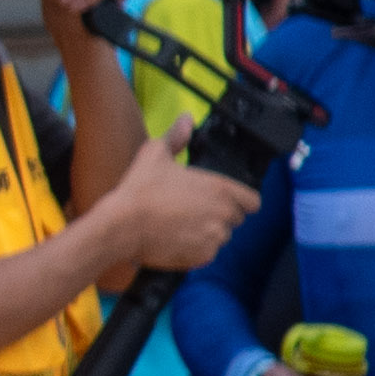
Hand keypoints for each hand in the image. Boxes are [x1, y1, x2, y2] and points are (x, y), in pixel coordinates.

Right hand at [92, 137, 257, 274]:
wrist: (121, 226)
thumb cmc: (139, 189)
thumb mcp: (155, 153)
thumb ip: (176, 136)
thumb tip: (186, 118)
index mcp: (220, 189)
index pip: (253, 201)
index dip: (240, 200)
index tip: (223, 200)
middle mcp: (223, 215)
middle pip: (236, 219)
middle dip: (219, 215)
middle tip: (192, 210)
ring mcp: (214, 238)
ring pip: (220, 236)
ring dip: (207, 232)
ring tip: (181, 225)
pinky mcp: (201, 257)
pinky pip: (206, 253)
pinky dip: (195, 248)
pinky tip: (175, 238)